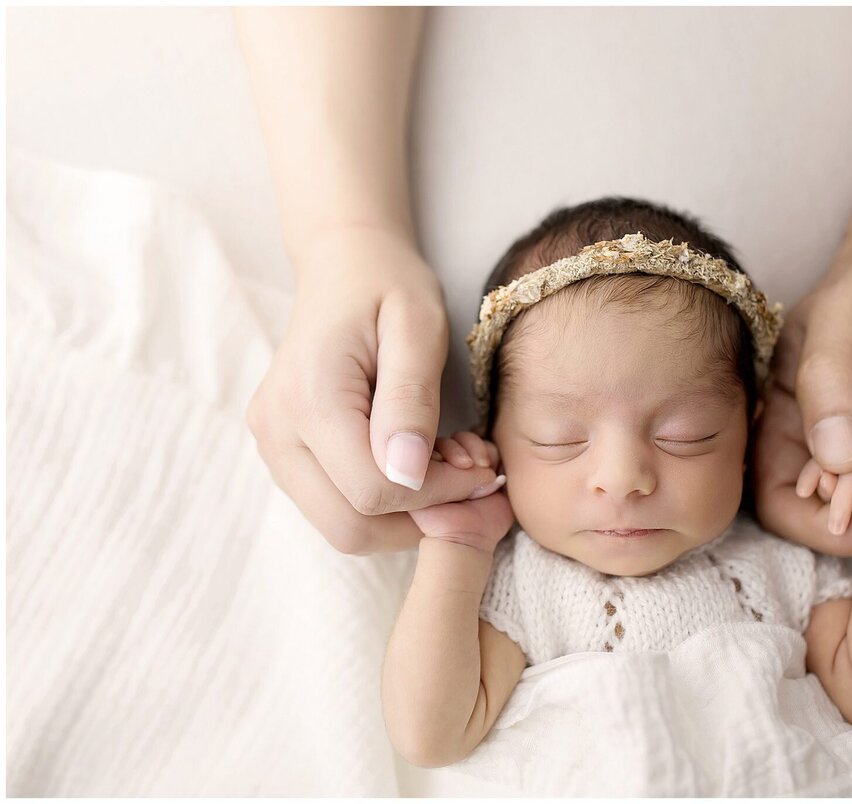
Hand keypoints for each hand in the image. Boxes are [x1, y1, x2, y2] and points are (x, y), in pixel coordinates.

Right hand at [245, 228, 500, 553]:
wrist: (344, 265)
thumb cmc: (387, 285)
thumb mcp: (417, 327)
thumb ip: (411, 400)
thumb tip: (407, 476)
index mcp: (308, 399)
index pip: (373, 492)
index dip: (440, 496)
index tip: (485, 471)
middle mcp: (277, 432)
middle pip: (351, 528)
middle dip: (424, 517)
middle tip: (473, 476)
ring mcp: (274, 447)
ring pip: (344, 528)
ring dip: (408, 515)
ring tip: (451, 463)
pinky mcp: (285, 454)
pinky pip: (338, 507)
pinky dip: (389, 504)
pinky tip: (422, 463)